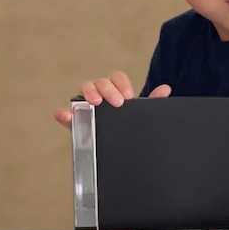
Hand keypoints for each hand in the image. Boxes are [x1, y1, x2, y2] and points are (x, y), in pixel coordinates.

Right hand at [53, 71, 170, 127]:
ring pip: (83, 91)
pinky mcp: (76, 122)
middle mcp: (100, 95)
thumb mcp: (140, 116)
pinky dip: (64, 114)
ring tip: (95, 102)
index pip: (117, 78)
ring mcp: (87, 107)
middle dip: (107, 89)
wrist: (121, 151)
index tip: (129, 96)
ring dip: (88, 93)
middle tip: (117, 102)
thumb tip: (165, 89)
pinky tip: (63, 114)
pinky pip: (67, 115)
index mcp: (116, 90)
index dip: (121, 83)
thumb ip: (152, 103)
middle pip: (100, 82)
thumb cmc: (129, 127)